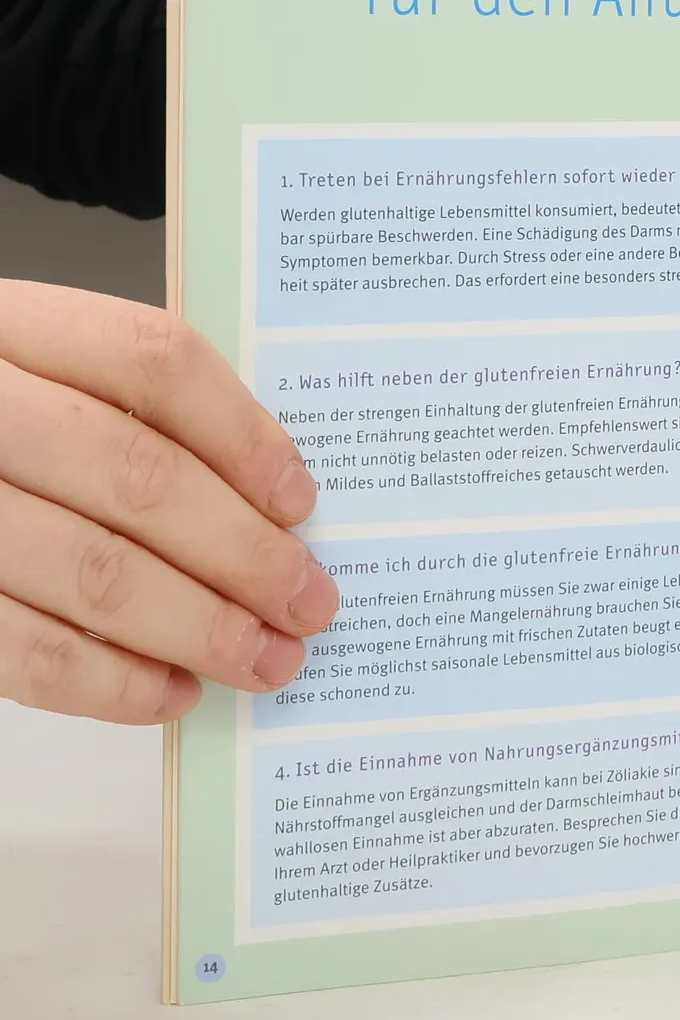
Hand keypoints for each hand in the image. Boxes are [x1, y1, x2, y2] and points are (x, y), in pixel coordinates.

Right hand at [0, 282, 338, 723]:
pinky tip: (173, 691)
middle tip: (310, 603)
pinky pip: (21, 650)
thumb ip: (138, 415)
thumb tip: (271, 506)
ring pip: (90, 570)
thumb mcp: (46, 378)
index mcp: (13, 328)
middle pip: (136, 476)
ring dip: (198, 627)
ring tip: (266, 659)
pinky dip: (110, 682)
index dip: (242, 433)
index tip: (301, 500)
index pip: (150, 361)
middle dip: (243, 553)